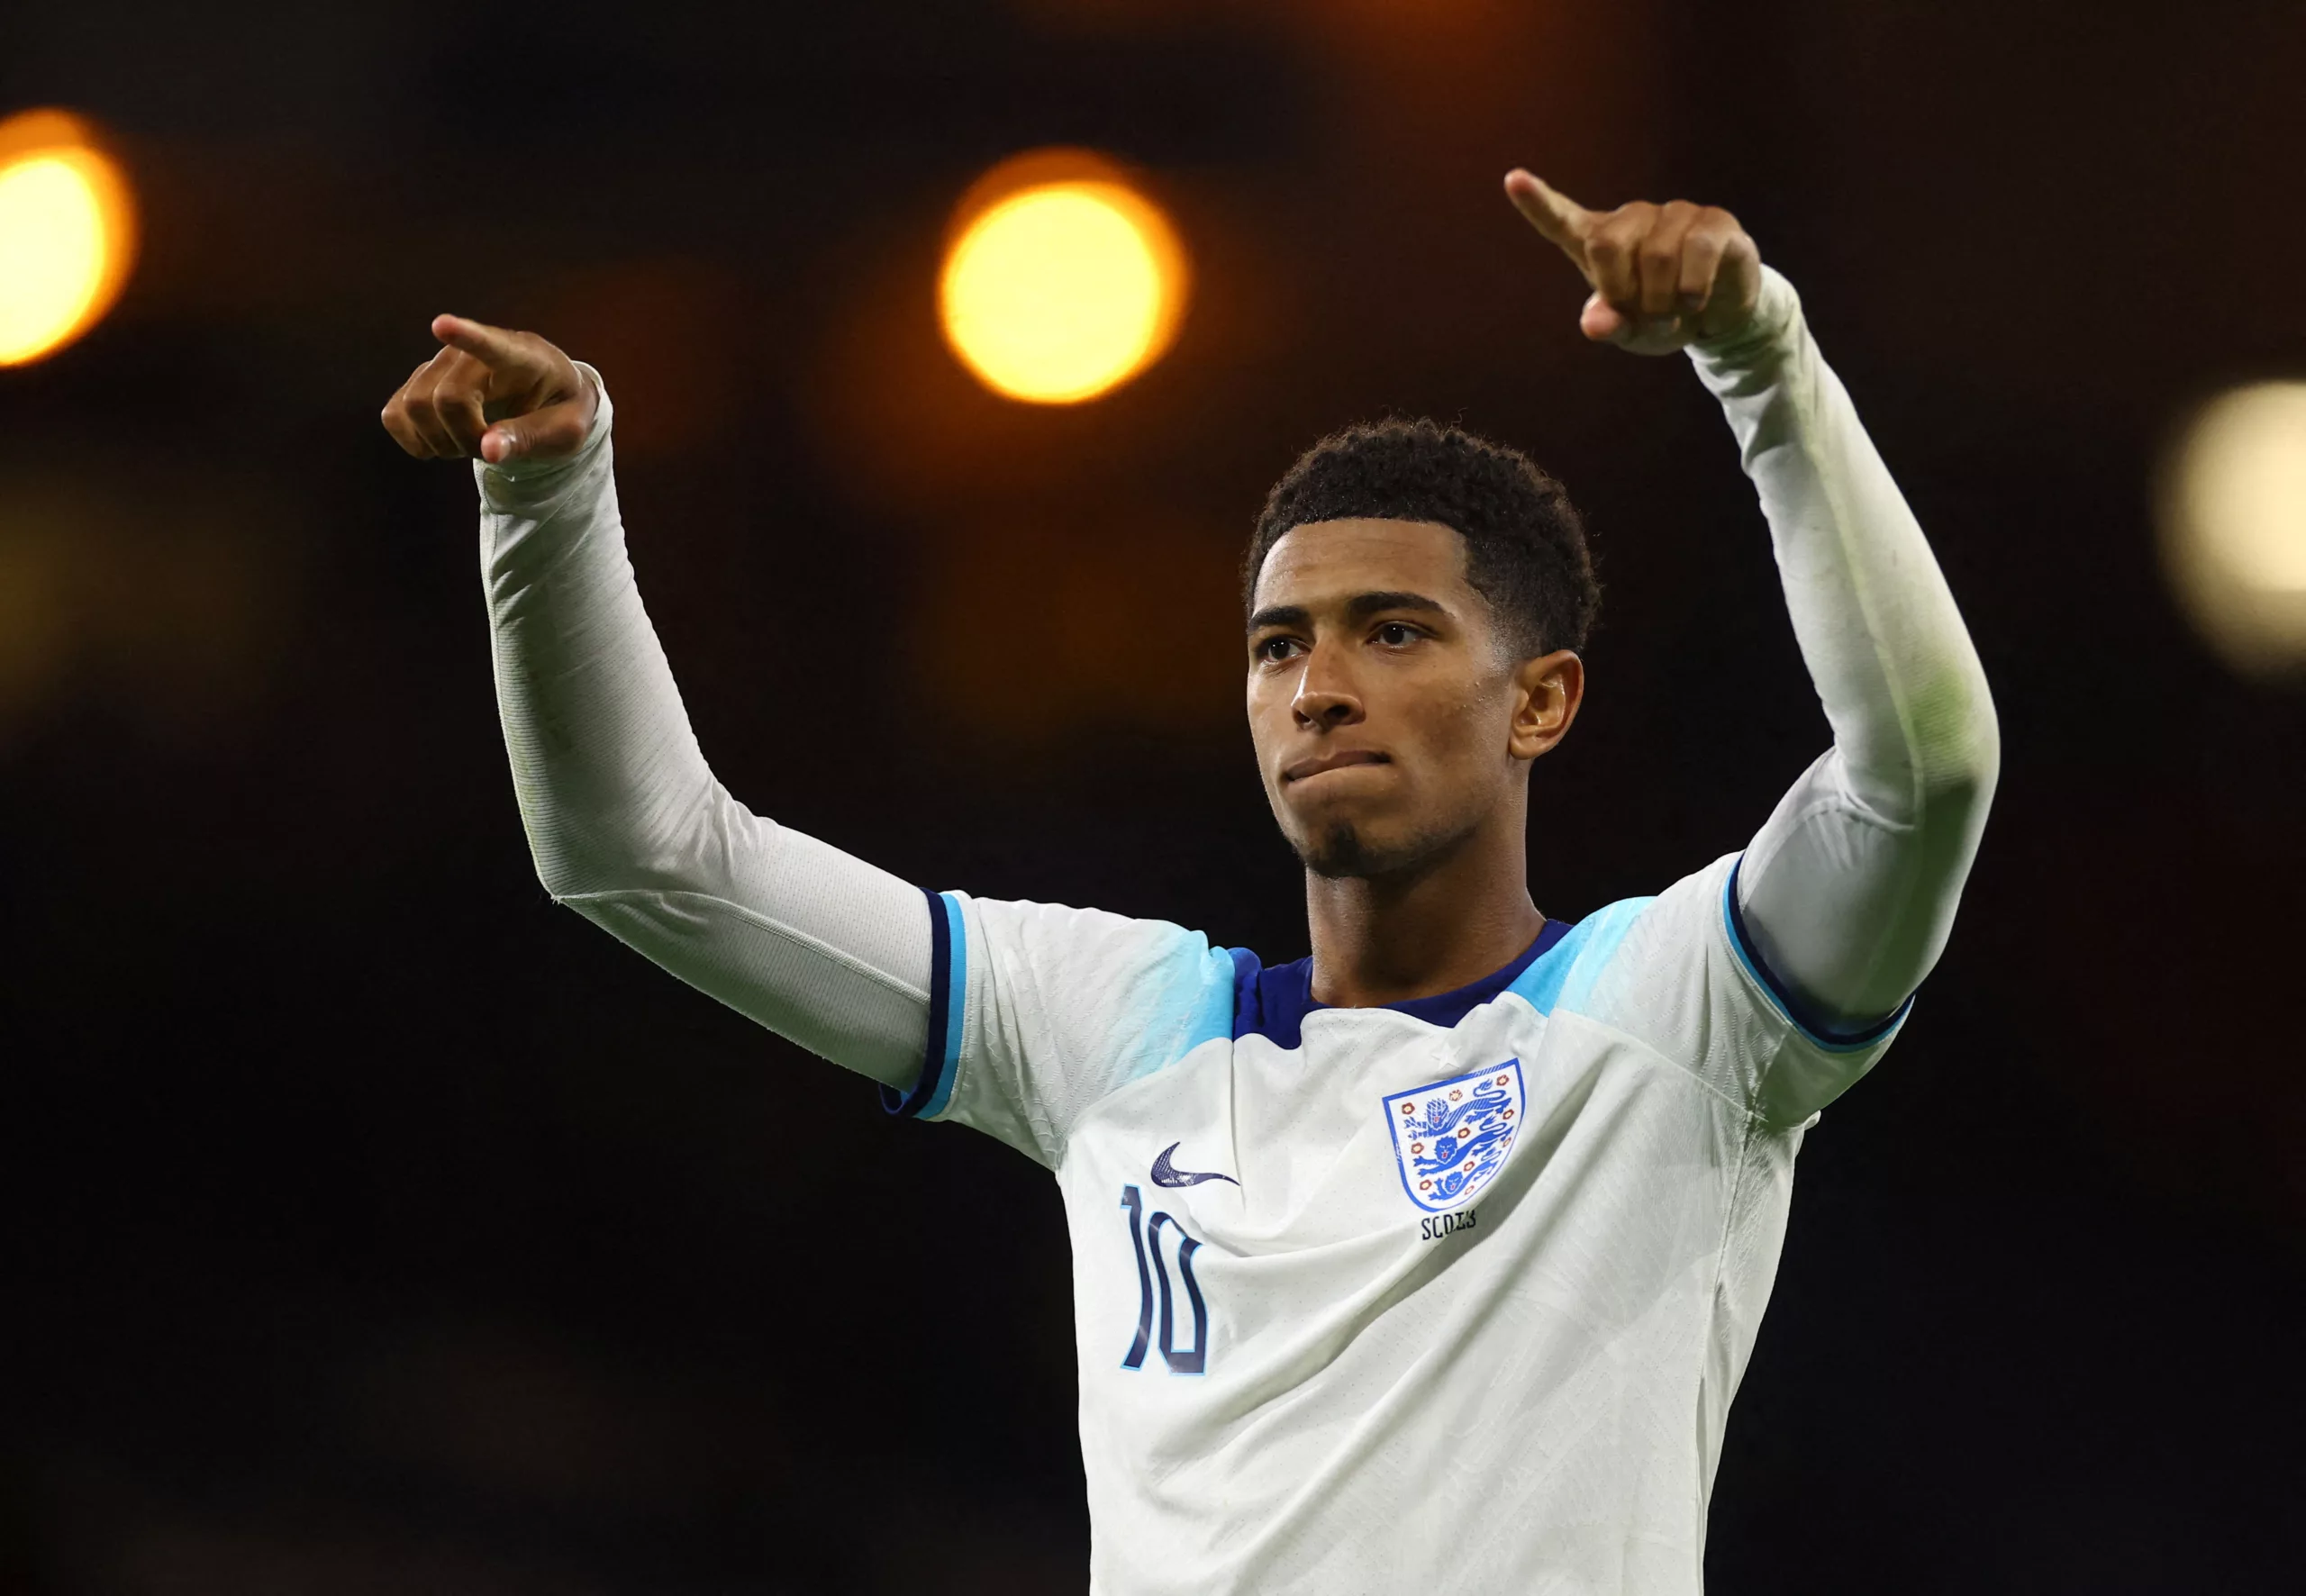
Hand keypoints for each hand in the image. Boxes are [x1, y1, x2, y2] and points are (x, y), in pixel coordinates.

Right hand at [380, 316, 596, 464]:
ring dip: (441, 441)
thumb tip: (487, 451)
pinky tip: (443, 440)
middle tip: (493, 447)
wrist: (547, 398)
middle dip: (466, 438)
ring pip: (414, 406)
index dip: (465, 335)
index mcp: (520, 356)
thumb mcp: (565, 431)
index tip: (440, 325)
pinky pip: (393, 415)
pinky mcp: (417, 381)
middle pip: (446, 398)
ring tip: (472, 441)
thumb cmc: (561, 411)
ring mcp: (439, 363)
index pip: (491, 344)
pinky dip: (415, 440)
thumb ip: (529, 438)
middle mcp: (471, 352)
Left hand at [1503, 171, 1761, 355]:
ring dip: (1664, 303)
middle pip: (1606, 244)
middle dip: (1623, 293)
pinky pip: (1697, 251)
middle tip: (1643, 315)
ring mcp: (1674, 215)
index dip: (1537, 202)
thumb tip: (1596, 323)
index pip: (1561, 219)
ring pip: (1656, 257)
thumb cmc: (1663, 317)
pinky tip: (1695, 301)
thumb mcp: (1631, 332)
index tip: (1514, 180)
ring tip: (1673, 313)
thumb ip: (1608, 326)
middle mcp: (1633, 220)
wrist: (1720, 314)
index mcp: (1600, 242)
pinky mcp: (1714, 221)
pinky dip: (1692, 291)